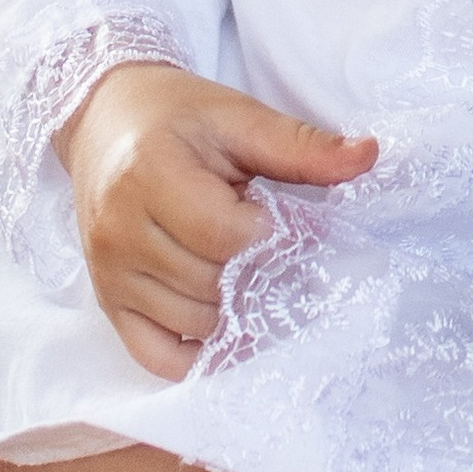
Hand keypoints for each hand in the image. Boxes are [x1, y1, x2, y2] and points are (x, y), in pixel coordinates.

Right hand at [62, 65, 374, 377]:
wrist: (104, 120)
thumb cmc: (176, 116)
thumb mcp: (238, 116)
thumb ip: (301, 146)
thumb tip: (368, 156)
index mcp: (149, 172)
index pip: (224, 235)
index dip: (268, 236)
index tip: (282, 218)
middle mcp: (120, 229)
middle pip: (210, 283)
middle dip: (255, 272)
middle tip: (273, 250)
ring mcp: (109, 271)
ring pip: (192, 322)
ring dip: (234, 310)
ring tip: (248, 273)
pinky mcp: (107, 300)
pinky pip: (156, 355)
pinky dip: (198, 354)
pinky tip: (228, 328)